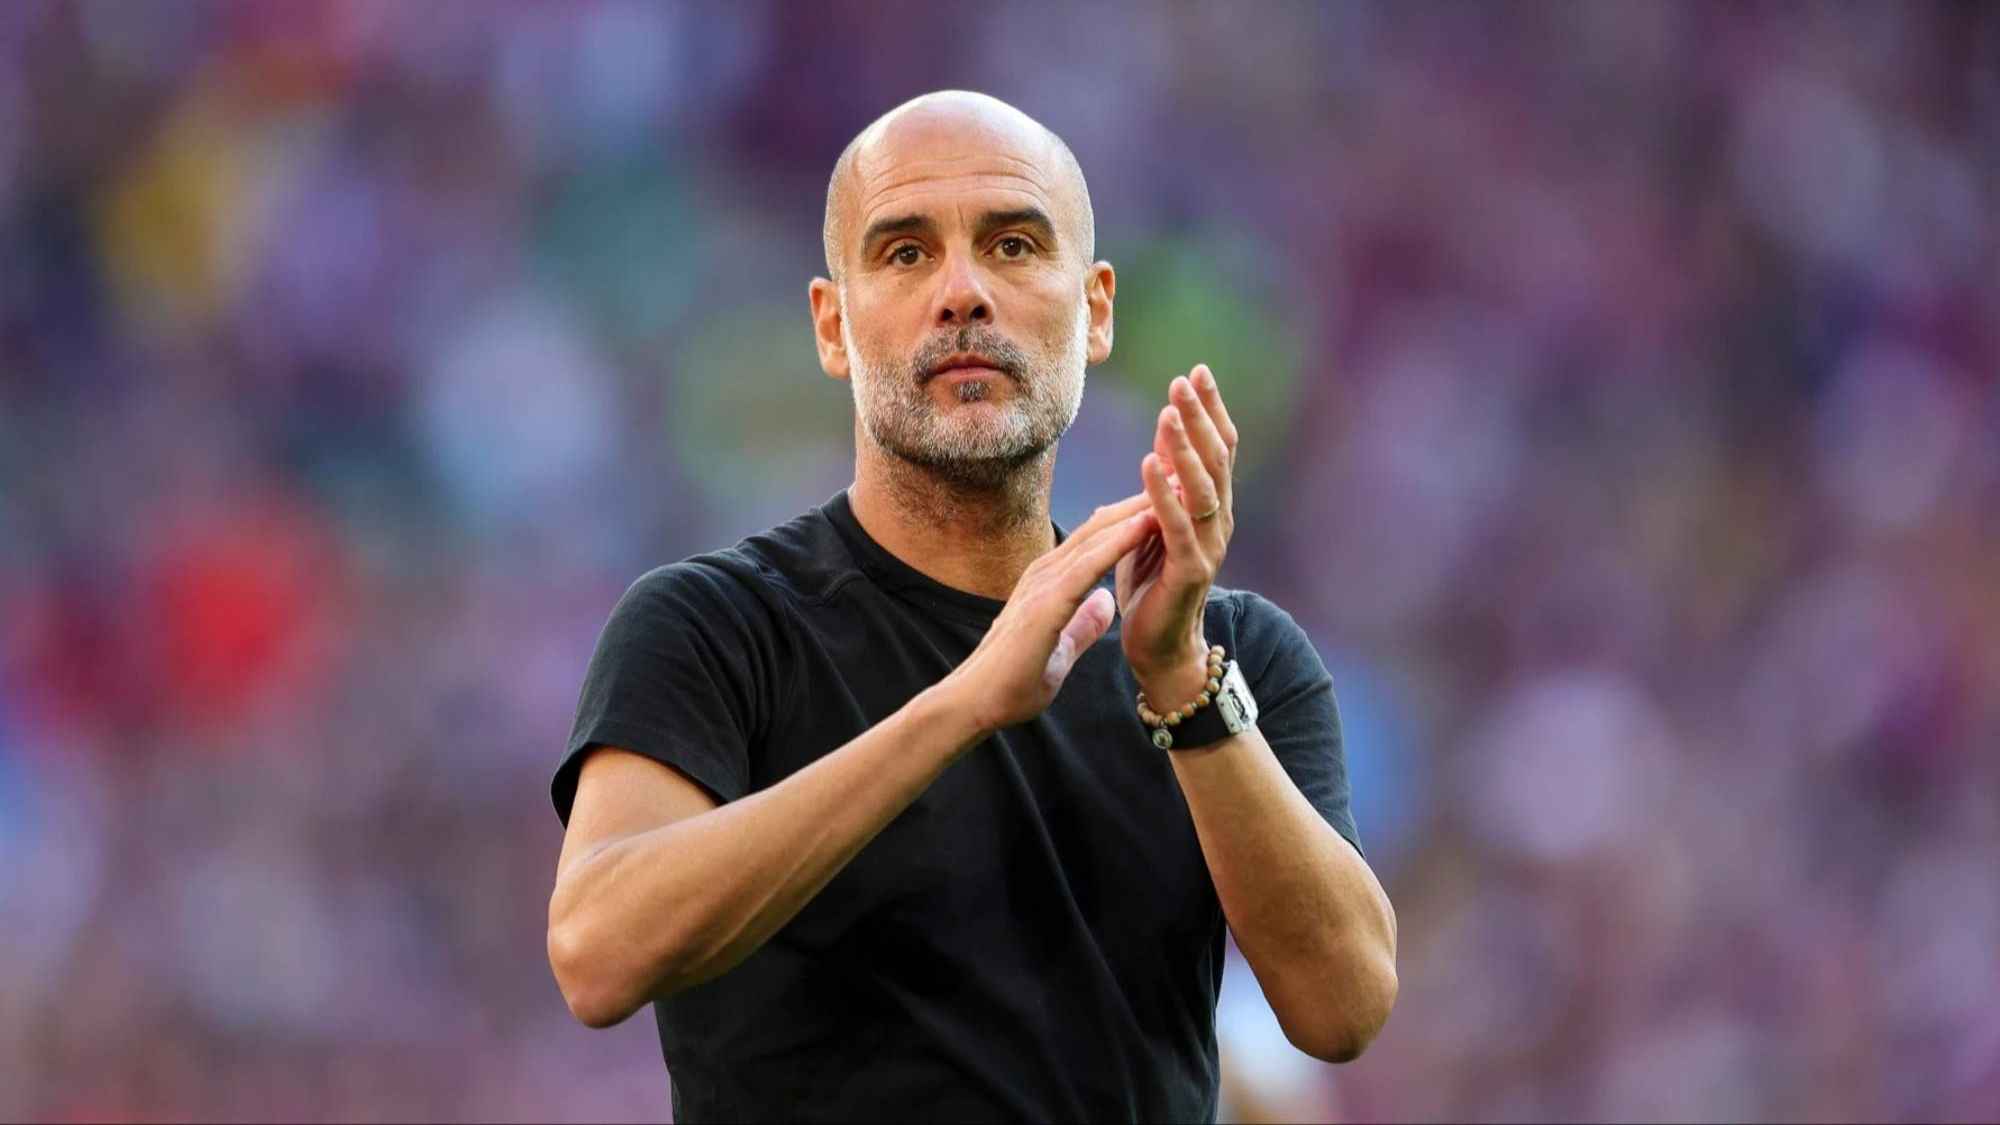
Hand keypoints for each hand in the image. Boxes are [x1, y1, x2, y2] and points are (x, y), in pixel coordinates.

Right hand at [943, 494, 1159, 734]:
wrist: (976, 704)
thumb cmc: (1012, 682)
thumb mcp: (1061, 648)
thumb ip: (1083, 623)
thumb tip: (1106, 601)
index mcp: (1051, 583)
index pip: (1098, 540)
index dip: (1132, 518)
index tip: (1167, 500)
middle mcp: (1046, 574)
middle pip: (1100, 528)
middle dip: (1140, 502)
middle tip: (1179, 473)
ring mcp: (1043, 585)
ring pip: (1096, 537)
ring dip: (1136, 511)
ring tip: (1171, 486)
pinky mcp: (1045, 605)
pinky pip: (1088, 567)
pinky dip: (1118, 543)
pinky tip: (1144, 524)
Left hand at [1116, 364, 1238, 706]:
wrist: (1156, 647)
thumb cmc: (1152, 585)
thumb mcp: (1154, 523)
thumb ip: (1164, 484)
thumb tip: (1165, 435)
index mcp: (1211, 508)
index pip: (1217, 449)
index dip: (1209, 410)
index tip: (1196, 371)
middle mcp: (1218, 522)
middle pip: (1217, 459)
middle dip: (1201, 417)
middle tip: (1186, 379)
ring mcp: (1208, 546)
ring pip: (1204, 488)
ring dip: (1187, 448)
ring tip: (1169, 413)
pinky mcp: (1190, 571)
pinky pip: (1177, 524)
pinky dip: (1162, 491)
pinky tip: (1148, 463)